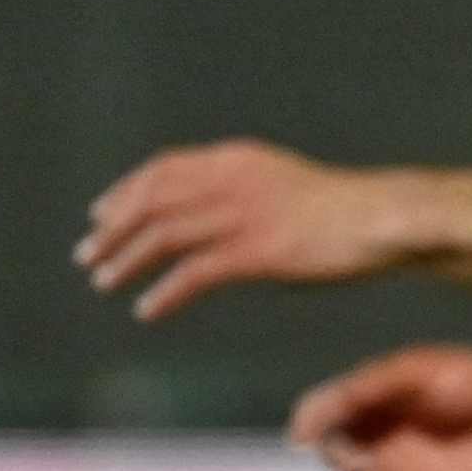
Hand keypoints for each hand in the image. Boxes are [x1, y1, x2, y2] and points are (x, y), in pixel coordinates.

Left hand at [77, 140, 420, 321]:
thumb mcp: (285, 187)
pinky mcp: (257, 253)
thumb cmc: (347, 213)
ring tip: (104, 282)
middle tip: (87, 255)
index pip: (162, 170)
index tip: (100, 216)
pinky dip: (165, 292)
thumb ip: (246, 193)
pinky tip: (148, 310)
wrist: (384, 221)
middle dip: (113, 229)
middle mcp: (230, 181)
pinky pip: (195, 273)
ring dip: (126, 260)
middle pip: (152, 201)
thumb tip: (215, 214)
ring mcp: (242, 216)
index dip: (125, 192)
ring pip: (164, 235)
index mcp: (236, 160)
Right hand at [287, 338, 471, 470]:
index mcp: (371, 399)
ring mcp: (400, 468)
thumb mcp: (413, 371)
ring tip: (381, 470)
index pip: (319, 415)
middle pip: (333, 453)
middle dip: (338, 454)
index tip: (307, 437)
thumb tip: (310, 418)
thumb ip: (363, 389)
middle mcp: (380, 435)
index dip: (307, 425)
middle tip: (364, 451)